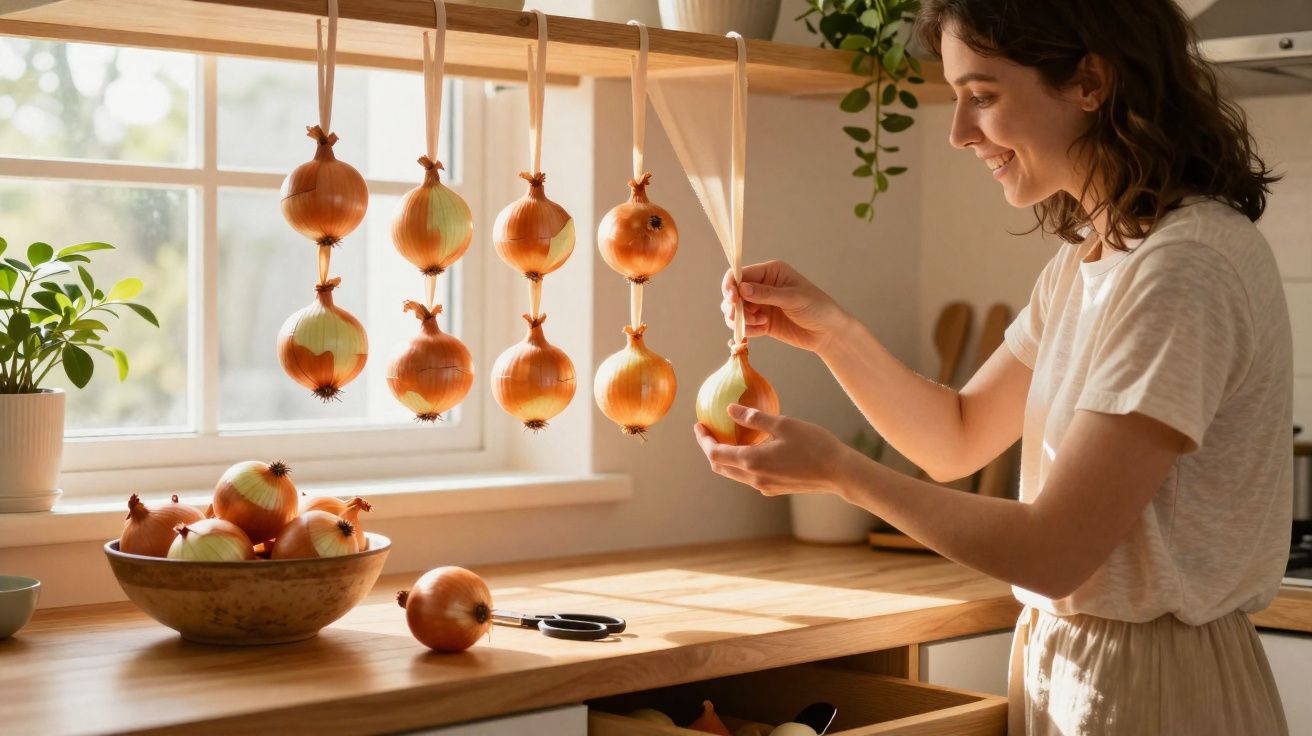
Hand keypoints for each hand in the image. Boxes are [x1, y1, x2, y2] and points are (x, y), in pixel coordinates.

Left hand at [693, 404, 855, 496]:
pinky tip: (750, 450)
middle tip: (708, 431)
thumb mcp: (784, 424)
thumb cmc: (815, 445)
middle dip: (710, 449)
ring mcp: (764, 486)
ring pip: (734, 473)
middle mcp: (754, 478)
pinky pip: (749, 477)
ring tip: (727, 438)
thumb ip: (754, 418)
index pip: (715, 453)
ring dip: (725, 457)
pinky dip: (741, 463)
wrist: (840, 473)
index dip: (703, 440)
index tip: (699, 426)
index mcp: (752, 461)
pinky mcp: (775, 489)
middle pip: (721, 466)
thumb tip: (730, 410)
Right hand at [721, 260, 848, 353]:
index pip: (741, 274)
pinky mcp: (762, 323)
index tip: (731, 298)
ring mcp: (761, 305)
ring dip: (739, 318)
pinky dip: (746, 329)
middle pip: (734, 293)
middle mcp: (762, 287)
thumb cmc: (817, 308)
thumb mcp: (793, 298)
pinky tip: (761, 330)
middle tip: (738, 315)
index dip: (731, 285)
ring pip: (735, 310)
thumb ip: (766, 294)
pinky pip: (744, 325)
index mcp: (771, 272)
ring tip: (759, 322)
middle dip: (733, 305)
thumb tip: (741, 288)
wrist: (828, 333)